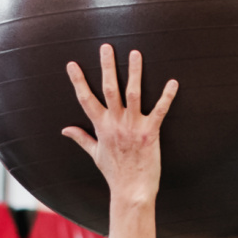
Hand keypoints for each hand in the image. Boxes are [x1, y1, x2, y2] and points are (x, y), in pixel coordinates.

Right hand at [62, 44, 175, 202]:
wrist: (131, 190)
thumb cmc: (114, 172)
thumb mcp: (95, 153)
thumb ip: (81, 137)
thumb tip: (64, 129)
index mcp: (101, 126)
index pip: (85, 99)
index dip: (78, 80)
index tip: (71, 64)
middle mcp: (116, 123)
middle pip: (109, 89)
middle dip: (107, 66)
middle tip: (106, 47)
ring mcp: (133, 127)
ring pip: (133, 93)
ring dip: (135, 72)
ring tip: (135, 53)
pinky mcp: (151, 133)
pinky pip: (160, 110)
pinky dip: (167, 96)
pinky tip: (173, 82)